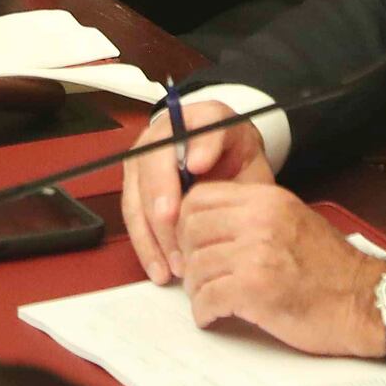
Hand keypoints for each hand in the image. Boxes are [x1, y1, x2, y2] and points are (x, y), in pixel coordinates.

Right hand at [121, 101, 271, 284]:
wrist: (227, 167)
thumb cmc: (239, 168)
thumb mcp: (252, 164)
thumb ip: (235, 164)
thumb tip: (196, 163)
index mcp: (204, 117)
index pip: (199, 125)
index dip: (197, 145)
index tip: (199, 168)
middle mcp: (165, 132)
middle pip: (154, 161)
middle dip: (162, 200)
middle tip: (177, 232)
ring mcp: (144, 157)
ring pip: (138, 194)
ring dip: (153, 233)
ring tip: (174, 266)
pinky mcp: (133, 184)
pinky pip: (133, 216)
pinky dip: (146, 244)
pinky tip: (159, 268)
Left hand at [175, 183, 385, 357]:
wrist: (364, 300)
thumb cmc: (332, 269)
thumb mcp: (293, 221)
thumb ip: (254, 217)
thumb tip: (211, 227)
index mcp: (267, 200)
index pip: (200, 198)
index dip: (186, 223)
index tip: (192, 243)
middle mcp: (259, 220)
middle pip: (191, 230)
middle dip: (188, 257)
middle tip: (197, 275)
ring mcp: (256, 254)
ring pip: (196, 267)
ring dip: (196, 289)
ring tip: (208, 298)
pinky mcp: (255, 290)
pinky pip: (207, 299)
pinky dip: (204, 312)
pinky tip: (214, 316)